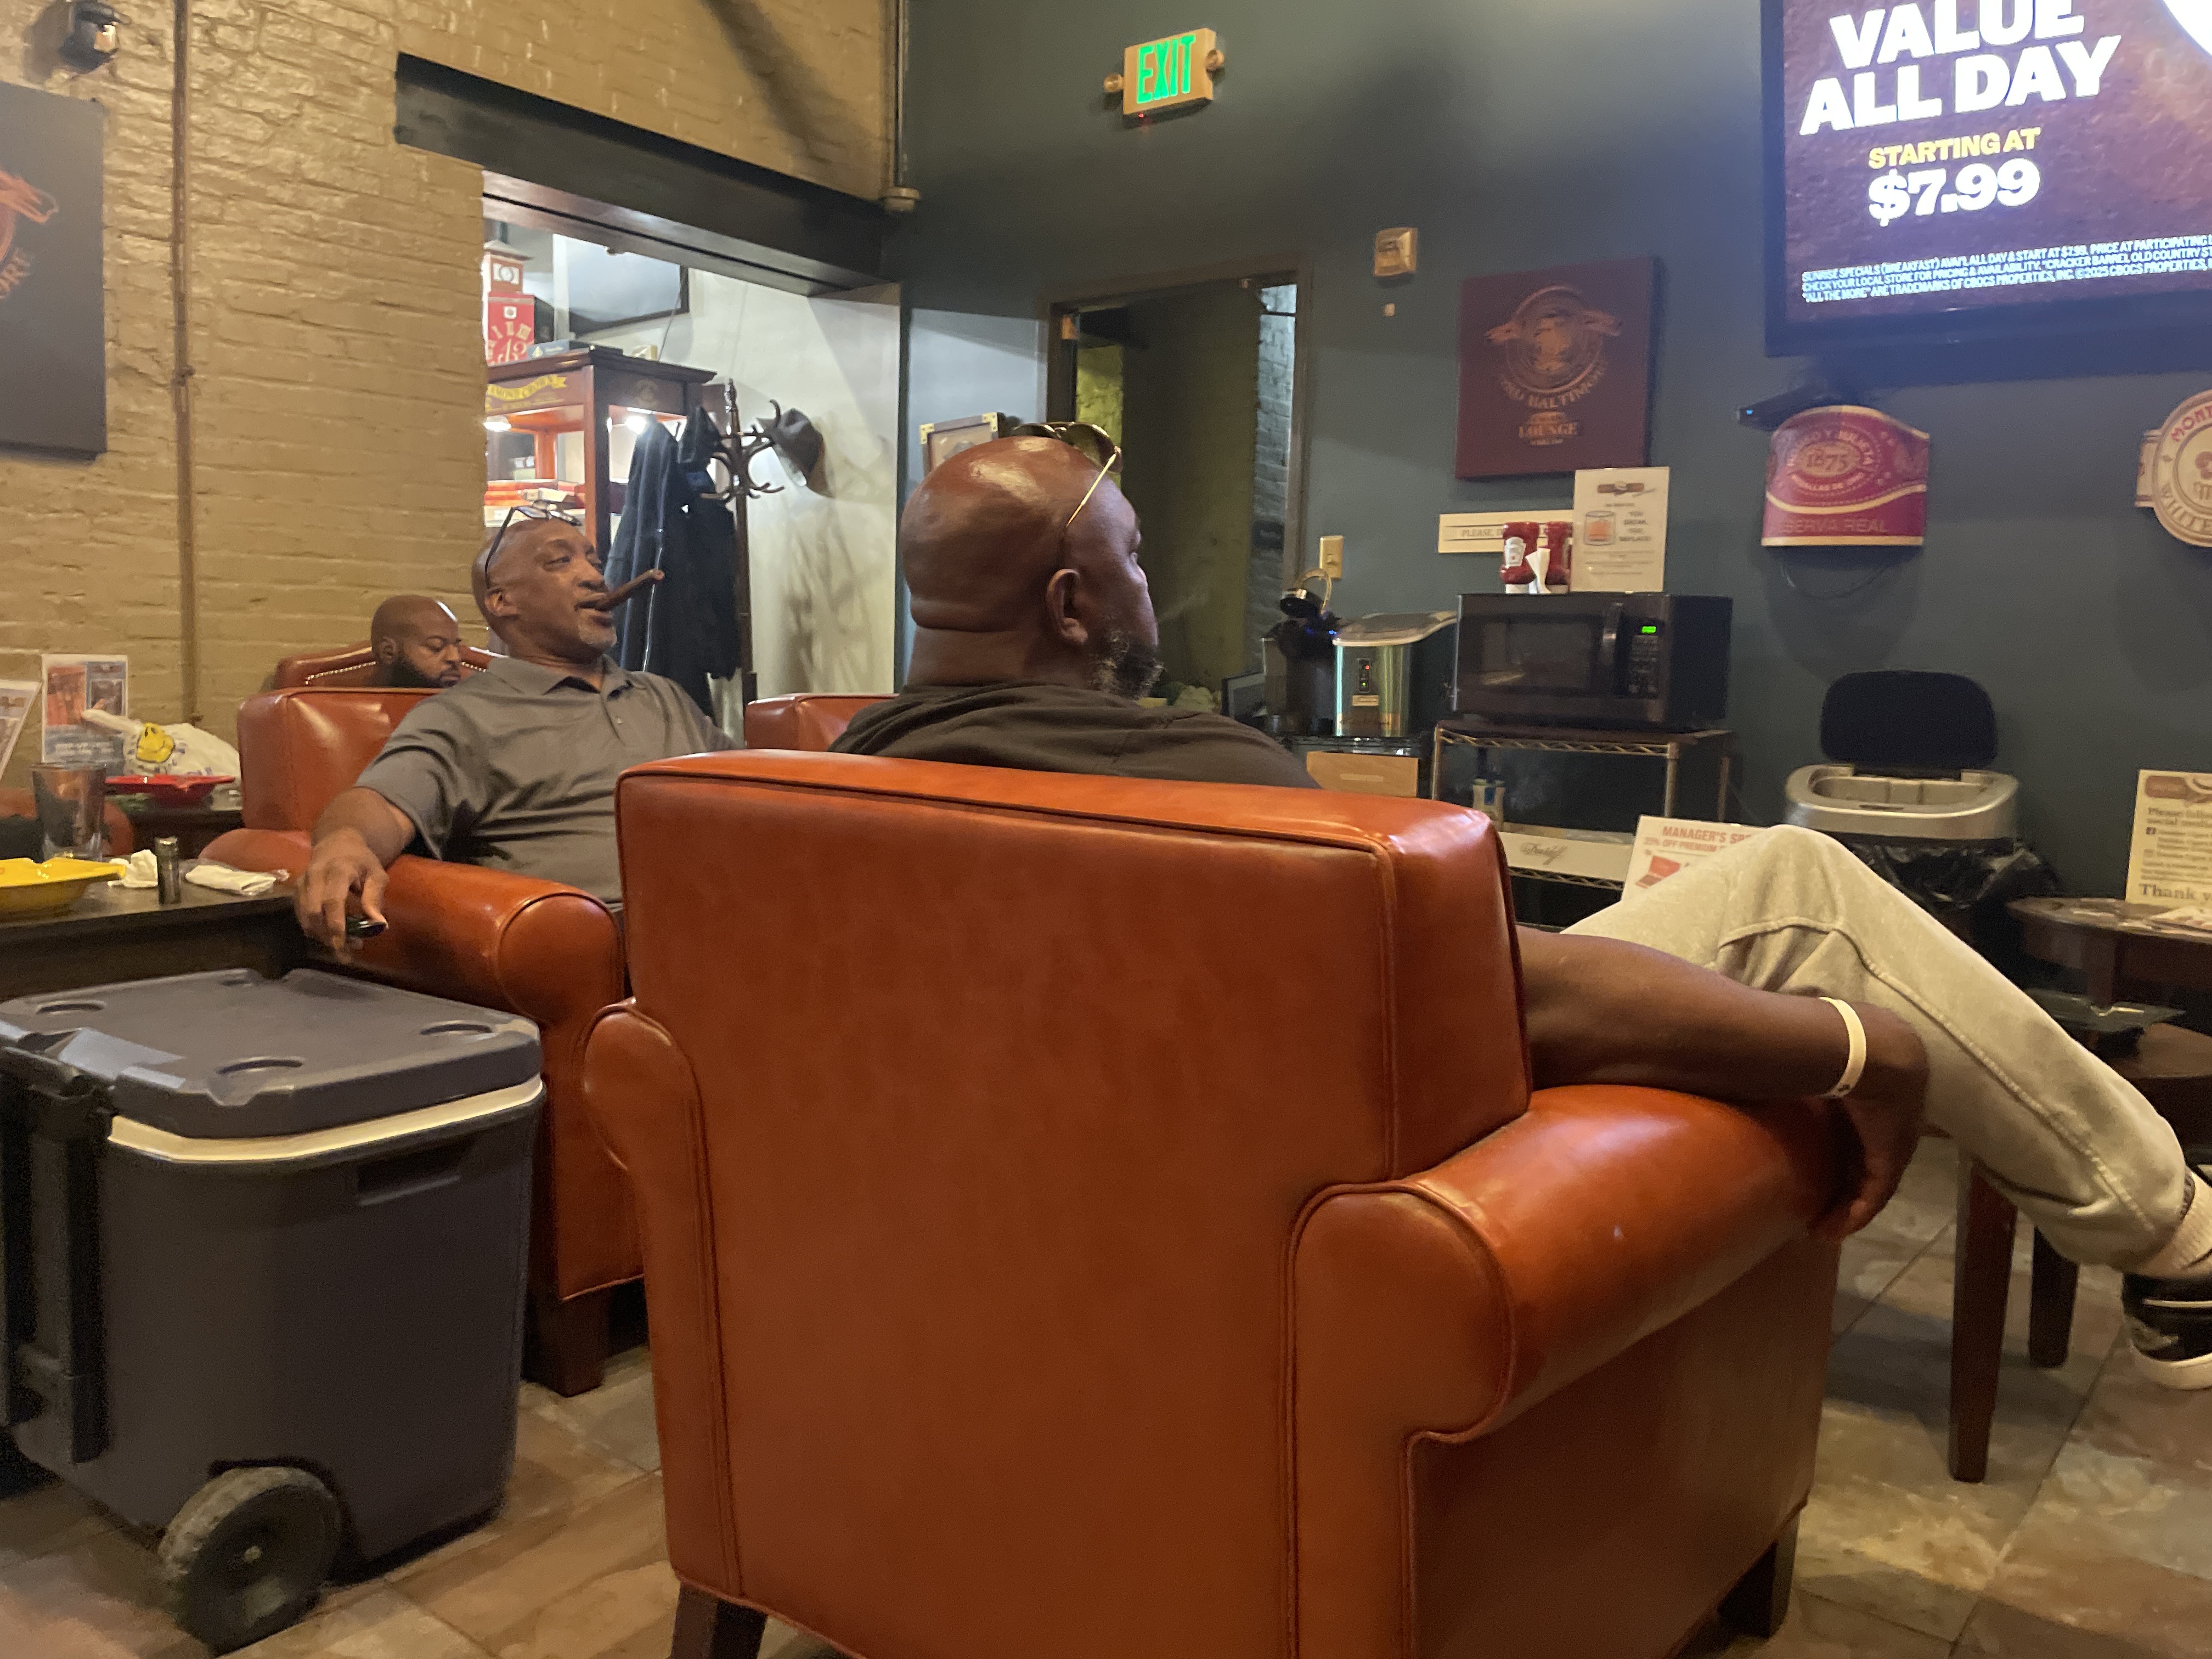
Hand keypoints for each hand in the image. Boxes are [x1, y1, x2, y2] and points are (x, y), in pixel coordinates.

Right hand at [295, 828, 387, 956]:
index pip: (332, 901)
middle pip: (315, 913)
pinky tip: (330, 935)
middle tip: (346, 953)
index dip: (336, 926)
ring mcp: (302, 884)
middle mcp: (314, 877)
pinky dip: (314, 930)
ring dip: (322, 936)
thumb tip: (379, 925)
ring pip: (305, 917)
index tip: (343, 946)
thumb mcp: (377, 873)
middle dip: (328, 937)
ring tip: (343, 946)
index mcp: (337, 870)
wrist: (336, 843)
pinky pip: (301, 916)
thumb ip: (375, 897)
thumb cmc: (361, 860)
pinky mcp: (296, 891)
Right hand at [1810, 1003, 1929, 1240]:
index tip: (1816, 1163)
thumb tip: (1754, 1042)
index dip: (1839, 1147)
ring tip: (1823, 1228)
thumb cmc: (1829, 1039)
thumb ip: (1795, 1054)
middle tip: (1819, 1206)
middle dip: (1843, 1183)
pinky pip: (1875, 1191)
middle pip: (1866, 1155)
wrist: (1865, 1046)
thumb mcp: (1813, 1050)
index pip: (1860, 1124)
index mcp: (1877, 1084)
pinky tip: (1836, 1229)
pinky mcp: (1892, 1155)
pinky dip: (1857, 1212)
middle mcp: (1893, 1113)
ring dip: (1847, 1206)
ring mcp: (1897, 1135)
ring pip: (1871, 1179)